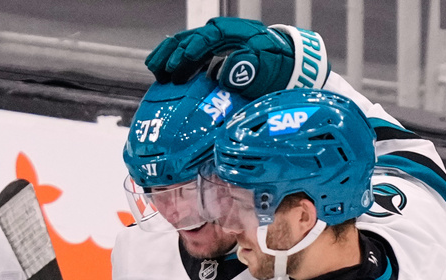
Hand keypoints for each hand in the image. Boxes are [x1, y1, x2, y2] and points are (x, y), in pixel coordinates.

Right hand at [147, 18, 329, 99]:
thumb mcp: (268, 68)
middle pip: (191, 37)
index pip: (209, 37)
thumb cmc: (280, 66)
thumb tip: (222, 72)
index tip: (180, 63)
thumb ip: (248, 69)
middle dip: (173, 53)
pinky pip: (191, 58)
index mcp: (236, 33)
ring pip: (187, 46)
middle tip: (160, 71)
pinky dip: (177, 67)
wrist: (290, 66)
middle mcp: (223, 35)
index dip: (193, 48)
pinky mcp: (214, 56)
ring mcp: (217, 45)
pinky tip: (166, 79)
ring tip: (156, 73)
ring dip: (170, 59)